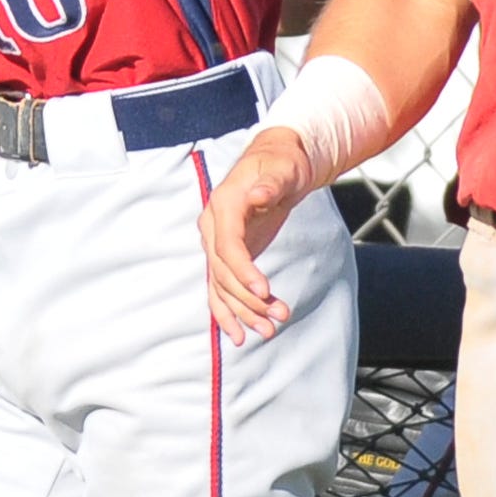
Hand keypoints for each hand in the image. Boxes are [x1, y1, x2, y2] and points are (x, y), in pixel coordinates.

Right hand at [203, 126, 315, 343]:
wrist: (276, 163)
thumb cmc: (281, 164)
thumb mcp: (282, 170)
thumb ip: (270, 184)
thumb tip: (258, 195)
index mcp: (223, 206)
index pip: (227, 246)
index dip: (243, 271)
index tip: (264, 291)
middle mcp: (213, 227)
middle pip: (223, 272)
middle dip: (249, 299)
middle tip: (279, 316)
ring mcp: (217, 242)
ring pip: (221, 286)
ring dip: (243, 311)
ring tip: (269, 330)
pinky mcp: (227, 255)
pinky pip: (220, 288)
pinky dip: (228, 312)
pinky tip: (239, 334)